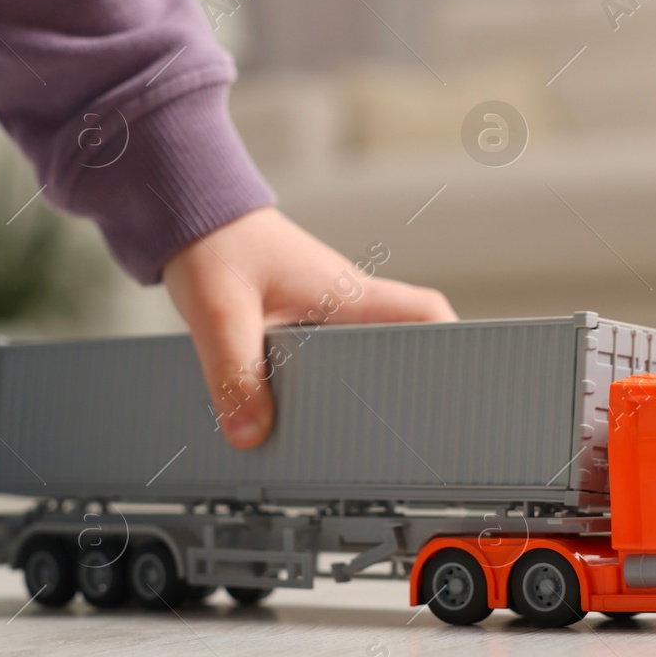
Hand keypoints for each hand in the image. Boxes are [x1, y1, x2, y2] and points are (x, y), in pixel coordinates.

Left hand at [163, 207, 455, 449]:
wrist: (193, 215)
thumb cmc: (216, 244)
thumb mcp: (221, 312)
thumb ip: (234, 372)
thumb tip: (250, 433)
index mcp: (346, 293)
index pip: (422, 312)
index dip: (449, 343)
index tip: (462, 379)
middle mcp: (343, 304)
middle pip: (396, 348)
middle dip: (401, 389)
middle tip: (399, 434)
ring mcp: (322, 314)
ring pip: (356, 358)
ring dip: (352, 392)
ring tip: (345, 441)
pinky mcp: (298, 324)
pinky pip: (320, 361)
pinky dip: (315, 389)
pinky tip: (293, 419)